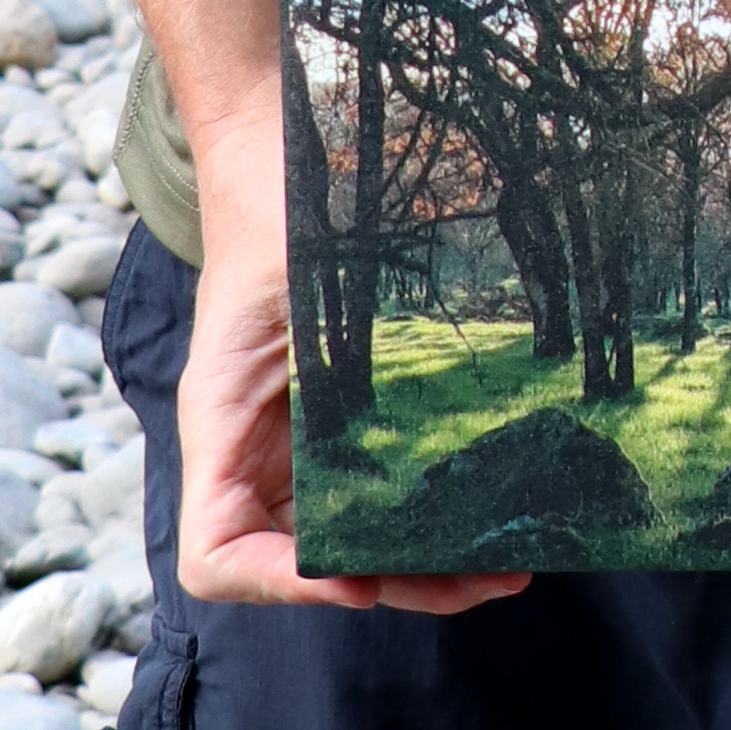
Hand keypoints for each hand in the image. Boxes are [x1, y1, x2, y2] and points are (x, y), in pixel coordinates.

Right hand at [178, 109, 523, 618]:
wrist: (286, 143)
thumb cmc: (286, 197)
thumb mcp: (304, 270)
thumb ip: (332, 344)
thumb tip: (392, 417)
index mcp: (224, 423)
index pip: (217, 555)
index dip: (281, 586)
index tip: (361, 580)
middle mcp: (257, 449)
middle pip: (304, 565)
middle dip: (395, 585)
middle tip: (492, 579)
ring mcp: (302, 440)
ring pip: (351, 538)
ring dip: (424, 563)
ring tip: (513, 564)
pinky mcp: (347, 419)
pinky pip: (381, 489)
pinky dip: (428, 513)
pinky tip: (494, 506)